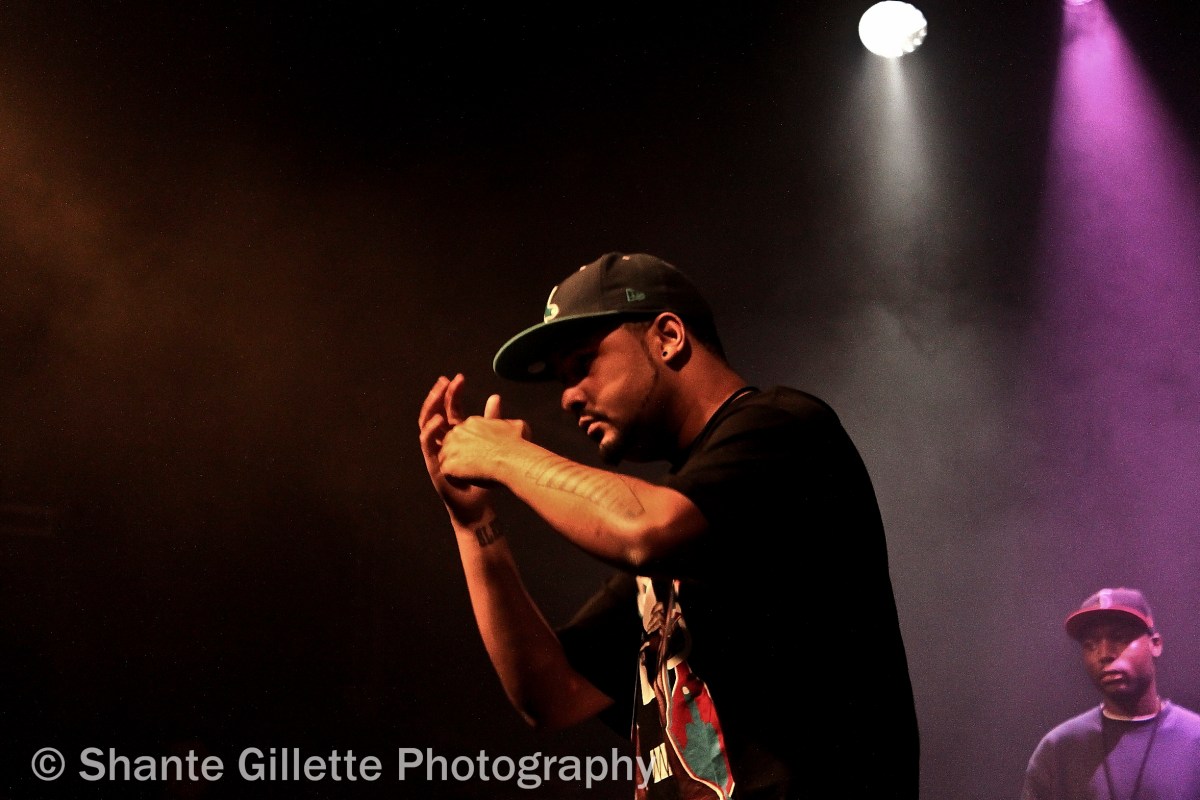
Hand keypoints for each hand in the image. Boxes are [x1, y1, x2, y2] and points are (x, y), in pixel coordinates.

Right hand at [419, 373, 498, 525]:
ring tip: (438, 393)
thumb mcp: (489, 443)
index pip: (449, 409)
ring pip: (426, 424)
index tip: (459, 378)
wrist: (478, 504)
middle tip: (444, 380)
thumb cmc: (483, 476)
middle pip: (435, 412)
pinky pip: (427, 444)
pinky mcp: (433, 463)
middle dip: (438, 395)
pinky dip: (431, 430)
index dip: (452, 393)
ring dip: (431, 407)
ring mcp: (436, 452)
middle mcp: (442, 441)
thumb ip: (491, 421)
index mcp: (454, 435)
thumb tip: (495, 397)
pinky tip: (439, 420)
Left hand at [439, 404, 530, 483]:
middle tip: (474, 468)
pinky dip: (456, 480)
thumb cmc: (518, 445)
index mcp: (472, 423)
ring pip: (447, 459)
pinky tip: (469, 483)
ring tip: (472, 476)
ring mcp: (451, 448)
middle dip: (460, 457)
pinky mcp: (449, 465)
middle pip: (451, 446)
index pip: (463, 435)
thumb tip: (513, 424)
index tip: (480, 457)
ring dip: (457, 468)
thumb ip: (510, 423)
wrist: (512, 459)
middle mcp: (458, 432)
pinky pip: (447, 474)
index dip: (470, 448)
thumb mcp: (518, 426)